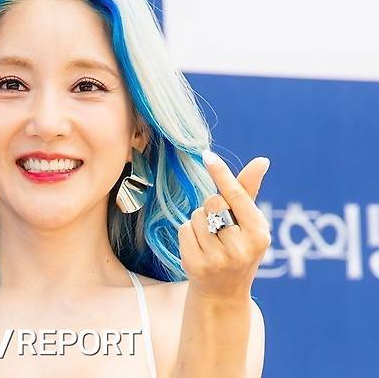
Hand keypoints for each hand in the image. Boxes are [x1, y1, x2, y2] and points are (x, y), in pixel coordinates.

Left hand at [177, 150, 271, 300]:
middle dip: (211, 207)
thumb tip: (261, 160)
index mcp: (259, 233)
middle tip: (219, 226)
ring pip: (196, 216)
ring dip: (198, 222)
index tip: (208, 155)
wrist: (223, 291)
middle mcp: (241, 248)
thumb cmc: (238, 247)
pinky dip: (187, 233)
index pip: (236, 196)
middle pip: (212, 203)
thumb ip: (248, 191)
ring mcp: (218, 259)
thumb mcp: (249, 223)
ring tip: (210, 239)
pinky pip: (184, 230)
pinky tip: (198, 248)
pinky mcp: (197, 265)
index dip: (222, 174)